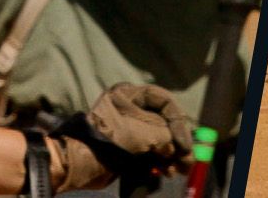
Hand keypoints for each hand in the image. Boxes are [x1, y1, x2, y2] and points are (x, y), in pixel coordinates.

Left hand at [50, 83, 194, 191]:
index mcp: (130, 95)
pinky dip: (157, 162)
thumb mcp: (147, 134)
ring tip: (176, 170)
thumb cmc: (112, 140)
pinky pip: (147, 152)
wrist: (81, 163)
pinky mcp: (124, 147)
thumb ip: (168, 137)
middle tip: (186, 161)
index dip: (179, 122)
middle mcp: (129, 108)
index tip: (185, 144)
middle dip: (176, 143)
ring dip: (169, 156)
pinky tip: (164, 172)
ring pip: (156, 140)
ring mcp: (127, 129)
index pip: (164, 101)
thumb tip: (179, 150)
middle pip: (162, 122)